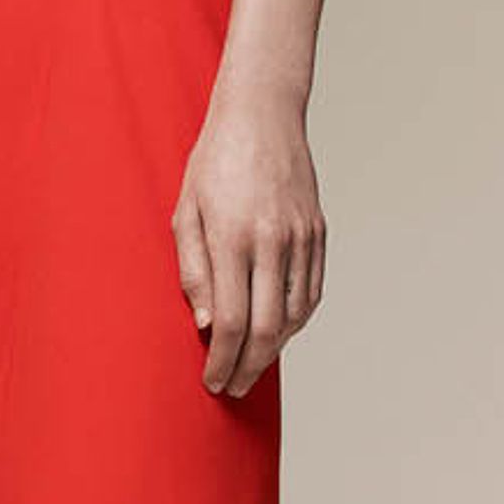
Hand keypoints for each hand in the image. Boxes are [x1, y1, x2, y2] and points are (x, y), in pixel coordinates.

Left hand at [171, 96, 325, 397]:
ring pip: (295, 314)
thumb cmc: (213, 162)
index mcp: (234, 236)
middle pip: (269, 328)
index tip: (212, 380)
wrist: (262, 115)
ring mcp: (302, 238)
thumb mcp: (185, 212)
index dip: (223, 360)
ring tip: (251, 366)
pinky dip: (296, 321)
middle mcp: (273, 241)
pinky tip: (278, 334)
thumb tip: (208, 325)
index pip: (233, 320)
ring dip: (274, 350)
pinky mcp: (318, 233)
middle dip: (249, 367)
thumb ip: (193, 270)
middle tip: (232, 388)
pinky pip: (311, 291)